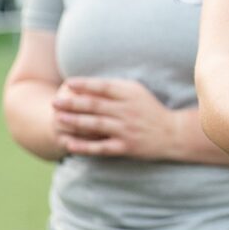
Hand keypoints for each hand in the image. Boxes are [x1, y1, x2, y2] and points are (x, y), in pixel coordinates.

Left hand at [52, 77, 186, 159]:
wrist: (173, 133)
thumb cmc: (151, 110)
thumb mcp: (138, 92)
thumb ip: (116, 87)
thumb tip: (91, 83)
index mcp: (130, 94)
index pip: (103, 87)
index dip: (85, 85)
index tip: (68, 84)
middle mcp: (127, 111)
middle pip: (95, 105)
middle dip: (73, 103)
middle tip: (55, 102)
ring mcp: (126, 129)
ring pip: (95, 125)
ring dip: (74, 122)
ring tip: (58, 119)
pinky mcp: (126, 147)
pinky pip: (101, 147)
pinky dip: (84, 146)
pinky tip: (70, 144)